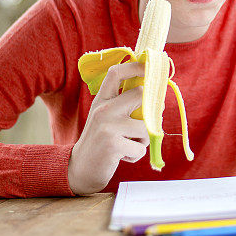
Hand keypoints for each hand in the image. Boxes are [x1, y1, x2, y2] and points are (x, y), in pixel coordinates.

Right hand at [68, 61, 148, 194]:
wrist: (80, 169)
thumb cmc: (100, 141)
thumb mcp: (105, 118)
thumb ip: (122, 105)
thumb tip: (155, 96)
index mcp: (101, 100)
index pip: (115, 73)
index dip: (134, 66)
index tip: (147, 67)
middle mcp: (103, 109)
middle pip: (139, 94)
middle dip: (149, 111)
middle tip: (144, 124)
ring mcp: (108, 126)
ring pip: (146, 126)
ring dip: (143, 140)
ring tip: (129, 144)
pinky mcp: (113, 144)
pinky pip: (141, 148)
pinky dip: (136, 155)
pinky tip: (122, 156)